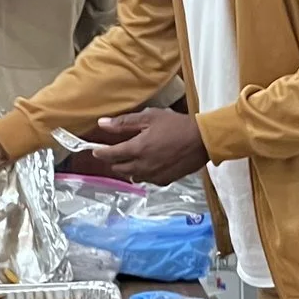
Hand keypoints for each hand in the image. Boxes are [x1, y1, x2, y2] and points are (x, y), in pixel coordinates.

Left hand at [90, 108, 210, 184]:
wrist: (203, 140)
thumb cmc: (176, 125)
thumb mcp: (150, 117)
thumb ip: (124, 122)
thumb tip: (102, 123)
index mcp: (137, 149)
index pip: (111, 154)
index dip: (101, 152)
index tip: (96, 150)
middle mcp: (142, 166)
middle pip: (119, 168)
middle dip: (114, 161)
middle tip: (114, 154)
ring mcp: (154, 175)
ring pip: (133, 176)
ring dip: (128, 169)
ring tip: (131, 160)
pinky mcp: (165, 181)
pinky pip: (147, 180)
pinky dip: (143, 173)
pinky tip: (148, 166)